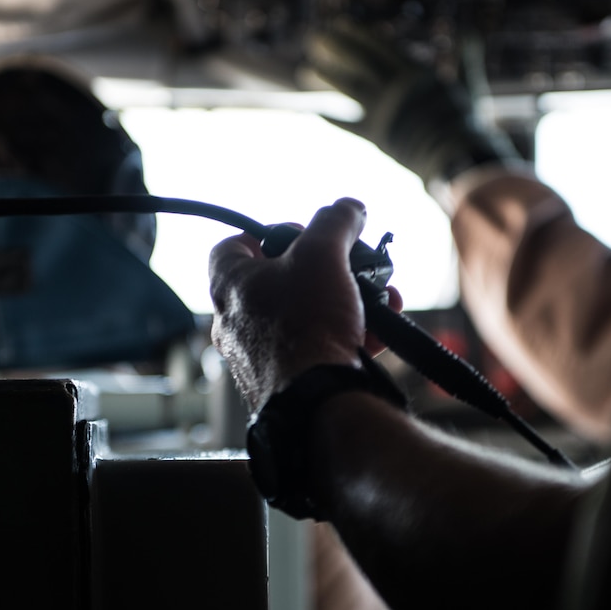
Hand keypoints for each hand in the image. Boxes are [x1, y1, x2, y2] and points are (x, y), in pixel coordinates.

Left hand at [209, 197, 401, 410]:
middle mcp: (237, 324)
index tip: (303, 234)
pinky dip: (347, 338)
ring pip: (306, 318)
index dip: (268, 232)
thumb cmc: (307, 326)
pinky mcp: (289, 384)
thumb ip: (336, 223)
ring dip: (346, 304)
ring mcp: (261, 359)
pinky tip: (378, 335)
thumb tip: (349, 208)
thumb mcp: (324, 255)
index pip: (233, 246)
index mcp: (230, 287)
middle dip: (328, 272)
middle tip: (354, 269)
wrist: (320, 401)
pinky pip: (318, 351)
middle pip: (282, 282)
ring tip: (380, 303)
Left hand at [305, 21, 519, 188]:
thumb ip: (465, 59)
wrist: (456, 155)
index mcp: (415, 73)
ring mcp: (384, 110)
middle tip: (316, 38)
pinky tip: (313, 111)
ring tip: (306, 69)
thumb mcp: (467, 85)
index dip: (359, 35)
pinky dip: (331, 119)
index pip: (380, 47)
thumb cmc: (466, 123)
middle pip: (359, 62)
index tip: (342, 25)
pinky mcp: (377, 135)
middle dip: (337, 48)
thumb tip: (472, 34)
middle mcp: (395, 87)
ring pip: (348, 88)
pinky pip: (349, 125)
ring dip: (326, 77)